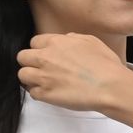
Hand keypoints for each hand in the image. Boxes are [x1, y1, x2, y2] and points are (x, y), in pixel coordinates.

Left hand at [16, 33, 132, 115]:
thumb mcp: (91, 41)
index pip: (34, 42)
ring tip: (42, 82)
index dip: (39, 49)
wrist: (110, 86)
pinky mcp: (45, 94)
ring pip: (22, 75)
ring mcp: (43, 77)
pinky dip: (38, 93)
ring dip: (30, 78)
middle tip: (41, 68)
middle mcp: (46, 58)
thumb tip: (65, 39)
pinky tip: (49, 93)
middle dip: (30, 62)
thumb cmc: (105, 65)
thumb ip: (72, 38)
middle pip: (22, 57)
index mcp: (56, 43)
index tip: (45, 56)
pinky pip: (31, 92)